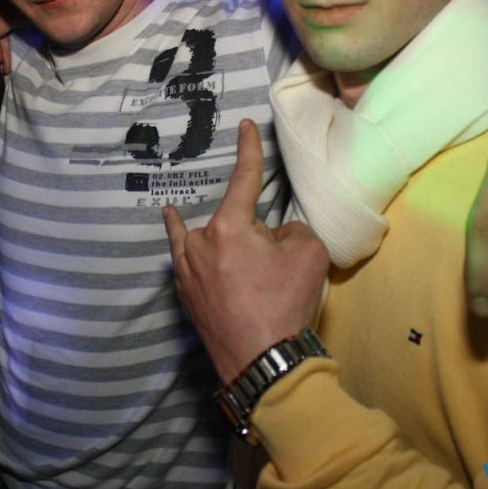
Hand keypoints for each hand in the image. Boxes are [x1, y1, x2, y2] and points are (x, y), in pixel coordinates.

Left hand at [164, 119, 330, 382]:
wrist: (262, 362)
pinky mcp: (185, 298)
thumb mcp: (309, 254)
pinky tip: (183, 254)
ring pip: (191, 240)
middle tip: (270, 256)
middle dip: (248, 228)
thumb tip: (277, 235)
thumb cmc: (285, 304)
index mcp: (229, 227)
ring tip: (178, 216)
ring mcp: (187, 273)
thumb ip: (293, 230)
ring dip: (192, 230)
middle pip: (225, 219)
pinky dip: (185, 255)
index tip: (244, 126)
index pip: (244, 179)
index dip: (248, 150)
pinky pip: (183, 265)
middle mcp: (200, 244)